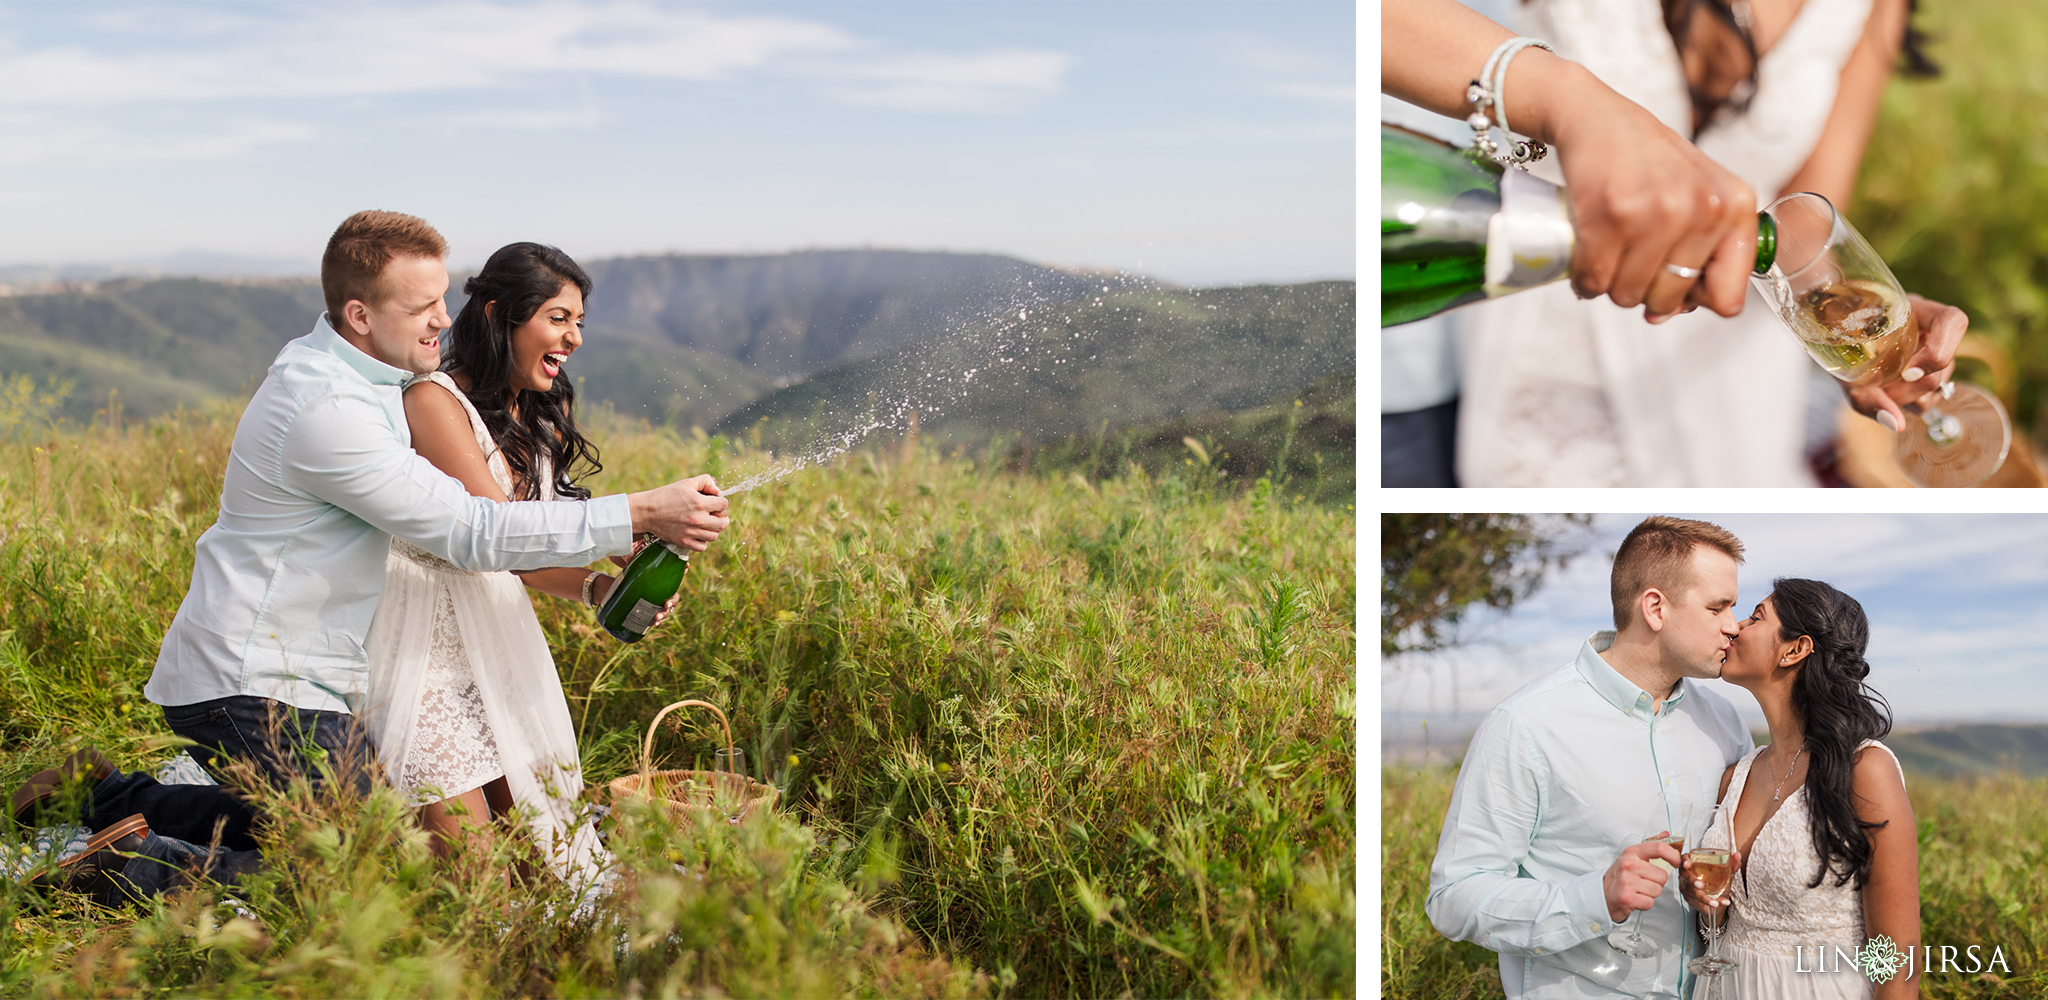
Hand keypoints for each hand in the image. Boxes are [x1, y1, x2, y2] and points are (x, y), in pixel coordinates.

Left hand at [600, 541, 684, 632]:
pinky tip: (654, 624)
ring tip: (657, 617)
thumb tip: (629, 544)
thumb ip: (631, 555)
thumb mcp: (628, 562)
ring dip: (664, 614)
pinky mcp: (646, 610)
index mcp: (659, 577)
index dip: (682, 570)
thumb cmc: (621, 573)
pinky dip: (657, 622)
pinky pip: (655, 618)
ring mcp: (653, 601)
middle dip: (672, 601)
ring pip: (665, 609)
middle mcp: (659, 590)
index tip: (686, 568)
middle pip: (672, 596)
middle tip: (666, 604)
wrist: (607, 588)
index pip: (674, 574)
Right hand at [627, 474, 729, 550]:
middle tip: (714, 514)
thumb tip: (718, 491)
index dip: (720, 502)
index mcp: (699, 503)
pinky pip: (703, 547)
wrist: (647, 511)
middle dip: (721, 517)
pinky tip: (697, 533)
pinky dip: (702, 541)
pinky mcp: (684, 542)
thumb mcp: (686, 483)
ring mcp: (691, 532)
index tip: (714, 502)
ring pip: (714, 536)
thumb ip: (705, 482)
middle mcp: (697, 519)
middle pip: (723, 523)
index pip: (723, 505)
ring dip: (712, 529)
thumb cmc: (666, 495)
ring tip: (705, 524)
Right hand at [1520, 63, 1757, 320]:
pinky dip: (1582, 279)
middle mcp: (1702, 208)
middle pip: (1669, 300)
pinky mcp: (1609, 215)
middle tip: (1630, 260)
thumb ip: (1701, 251)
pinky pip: (1593, 280)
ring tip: (1607, 252)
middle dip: (1643, 291)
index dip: (1694, 300)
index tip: (1672, 283)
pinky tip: (1585, 257)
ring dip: (1609, 284)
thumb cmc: (1647, 160)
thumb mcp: (1698, 193)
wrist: (1596, 118)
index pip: (1728, 298)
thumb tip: (1667, 314)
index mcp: (1734, 206)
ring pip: (1627, 295)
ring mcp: (1656, 212)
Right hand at [1602, 836, 1678, 923]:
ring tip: (1639, 890)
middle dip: (1657, 882)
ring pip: (1657, 890)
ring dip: (1651, 893)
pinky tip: (1636, 898)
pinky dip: (1645, 903)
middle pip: (1662, 875)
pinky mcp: (1627, 898)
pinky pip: (1650, 902)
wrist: (1600, 895)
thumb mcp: (1631, 857)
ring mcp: (1627, 882)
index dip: (1673, 855)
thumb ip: (1650, 845)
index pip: (1659, 848)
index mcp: (1631, 853)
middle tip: (1644, 882)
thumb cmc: (1619, 876)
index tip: (1676, 862)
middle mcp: (1628, 865)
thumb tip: (1666, 833)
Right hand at [1679, 846, 1740, 924]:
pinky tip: (1719, 903)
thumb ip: (1731, 864)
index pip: (1684, 859)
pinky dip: (1709, 902)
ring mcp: (1686, 886)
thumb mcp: (1725, 873)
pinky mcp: (1689, 898)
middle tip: (1701, 885)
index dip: (1684, 861)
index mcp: (1693, 864)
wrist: (1717, 899)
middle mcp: (1686, 874)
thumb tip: (1737, 855)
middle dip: (1692, 880)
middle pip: (1684, 875)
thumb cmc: (1717, 882)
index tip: (1687, 864)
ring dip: (1703, 897)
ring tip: (1715, 902)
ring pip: (1690, 891)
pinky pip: (1697, 901)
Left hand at [1842, 293, 1966, 431]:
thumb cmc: (1834, 345)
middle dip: (1914, 388)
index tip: (1908, 373)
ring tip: (1878, 391)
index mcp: (1913, 310)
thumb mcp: (1843, 370)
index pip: (1952, 321)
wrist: (1826, 338)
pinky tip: (1887, 396)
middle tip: (1882, 393)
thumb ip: (1866, 398)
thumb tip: (1897, 426)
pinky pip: (1930, 397)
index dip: (1939, 350)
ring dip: (1910, 398)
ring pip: (1940, 383)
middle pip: (1946, 363)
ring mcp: (1930, 351)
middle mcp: (1927, 328)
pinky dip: (1909, 404)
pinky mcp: (1925, 372)